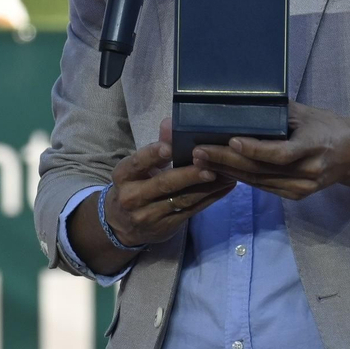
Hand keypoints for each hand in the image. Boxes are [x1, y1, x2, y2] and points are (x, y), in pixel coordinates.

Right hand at [104, 119, 235, 246]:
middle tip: (210, 166)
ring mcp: (149, 214)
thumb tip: (170, 122)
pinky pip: (191, 210)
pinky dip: (210, 198)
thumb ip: (157, 146)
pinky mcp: (167, 226)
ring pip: (182, 199)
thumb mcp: (138, 167)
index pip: (138, 163)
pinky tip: (224, 187)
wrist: (123, 224)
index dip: (153, 155)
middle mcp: (133, 196)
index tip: (170, 148)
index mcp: (124, 175)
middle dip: (188, 175)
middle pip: (164, 184)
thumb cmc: (134, 185)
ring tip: (227, 174)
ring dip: (207, 187)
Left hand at [191, 102, 349, 200]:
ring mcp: (302, 187)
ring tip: (200, 162)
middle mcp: (308, 171)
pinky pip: (263, 187)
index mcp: (314, 146)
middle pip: (262, 170)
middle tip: (198, 153)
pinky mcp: (296, 195)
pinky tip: (220, 171)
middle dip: (226, 161)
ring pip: (258, 182)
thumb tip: (241, 100)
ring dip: (227, 172)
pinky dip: (240, 179)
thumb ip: (277, 112)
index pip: (281, 153)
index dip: (255, 149)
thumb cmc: (327, 126)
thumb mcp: (306, 114)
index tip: (231, 140)